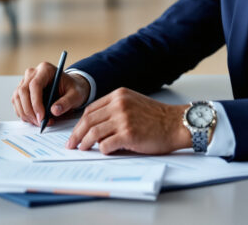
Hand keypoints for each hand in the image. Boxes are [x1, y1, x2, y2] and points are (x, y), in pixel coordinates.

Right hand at [11, 62, 90, 124]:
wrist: (70, 89)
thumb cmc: (73, 89)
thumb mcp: (76, 95)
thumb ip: (66, 102)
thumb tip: (54, 111)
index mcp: (46, 69)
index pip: (35, 84)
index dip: (36, 102)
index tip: (42, 116)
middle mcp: (33, 73)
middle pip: (23, 91)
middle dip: (30, 110)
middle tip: (40, 123)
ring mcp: (25, 81)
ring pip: (17, 98)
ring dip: (26, 114)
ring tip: (39, 122)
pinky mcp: (22, 91)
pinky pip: (17, 103)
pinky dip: (23, 113)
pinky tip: (34, 119)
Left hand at [67, 88, 191, 154]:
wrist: (176, 123)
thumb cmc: (157, 117)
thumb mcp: (134, 103)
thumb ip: (115, 109)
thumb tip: (95, 127)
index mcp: (119, 95)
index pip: (91, 109)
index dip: (79, 122)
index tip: (76, 132)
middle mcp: (119, 105)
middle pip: (88, 120)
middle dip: (76, 134)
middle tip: (72, 144)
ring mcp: (123, 119)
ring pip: (93, 133)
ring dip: (85, 144)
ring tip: (83, 149)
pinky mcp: (128, 134)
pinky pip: (106, 145)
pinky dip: (102, 150)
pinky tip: (104, 151)